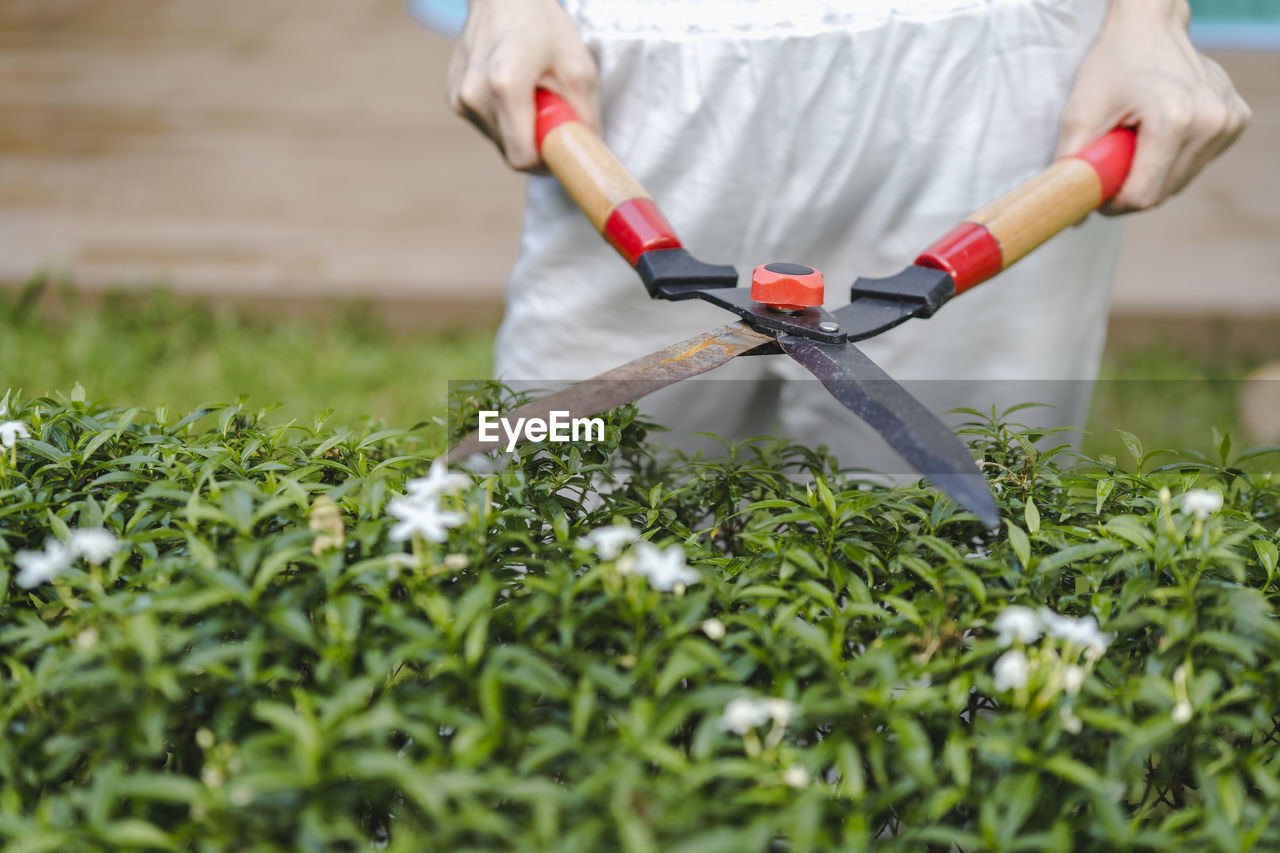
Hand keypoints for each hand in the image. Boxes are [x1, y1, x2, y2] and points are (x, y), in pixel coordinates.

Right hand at [447, 0, 600, 170]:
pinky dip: (504, 117)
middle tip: (549, 109)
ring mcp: (459, 96)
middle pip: (510, 152)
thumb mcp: (579, 68)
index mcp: (505, 84)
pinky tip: (511, 87)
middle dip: (534, 141)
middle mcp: (474, 94)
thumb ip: (584, 118)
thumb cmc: (543, 27)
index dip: (545, 160)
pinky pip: (487, 126)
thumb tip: (585, 157)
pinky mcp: (453, 97)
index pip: (522, 158)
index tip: (560, 148)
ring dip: (519, 128)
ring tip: (529, 92)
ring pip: (499, 141)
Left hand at [1055, 0, 1249, 213]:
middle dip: (1131, 189)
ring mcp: (1229, 120)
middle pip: (1163, 193)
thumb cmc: (1111, 66)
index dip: (1113, 203)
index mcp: (1175, 120)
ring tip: (1135, 141)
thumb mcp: (1079, 114)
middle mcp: (1211, 121)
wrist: (1150, 27)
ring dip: (1152, 174)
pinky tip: (1161, 130)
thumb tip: (1072, 217)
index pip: (1143, 196)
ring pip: (1180, 182)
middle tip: (1111, 163)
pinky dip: (1172, 159)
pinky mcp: (1237, 120)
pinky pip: (1196, 163)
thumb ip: (1073, 167)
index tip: (1096, 192)